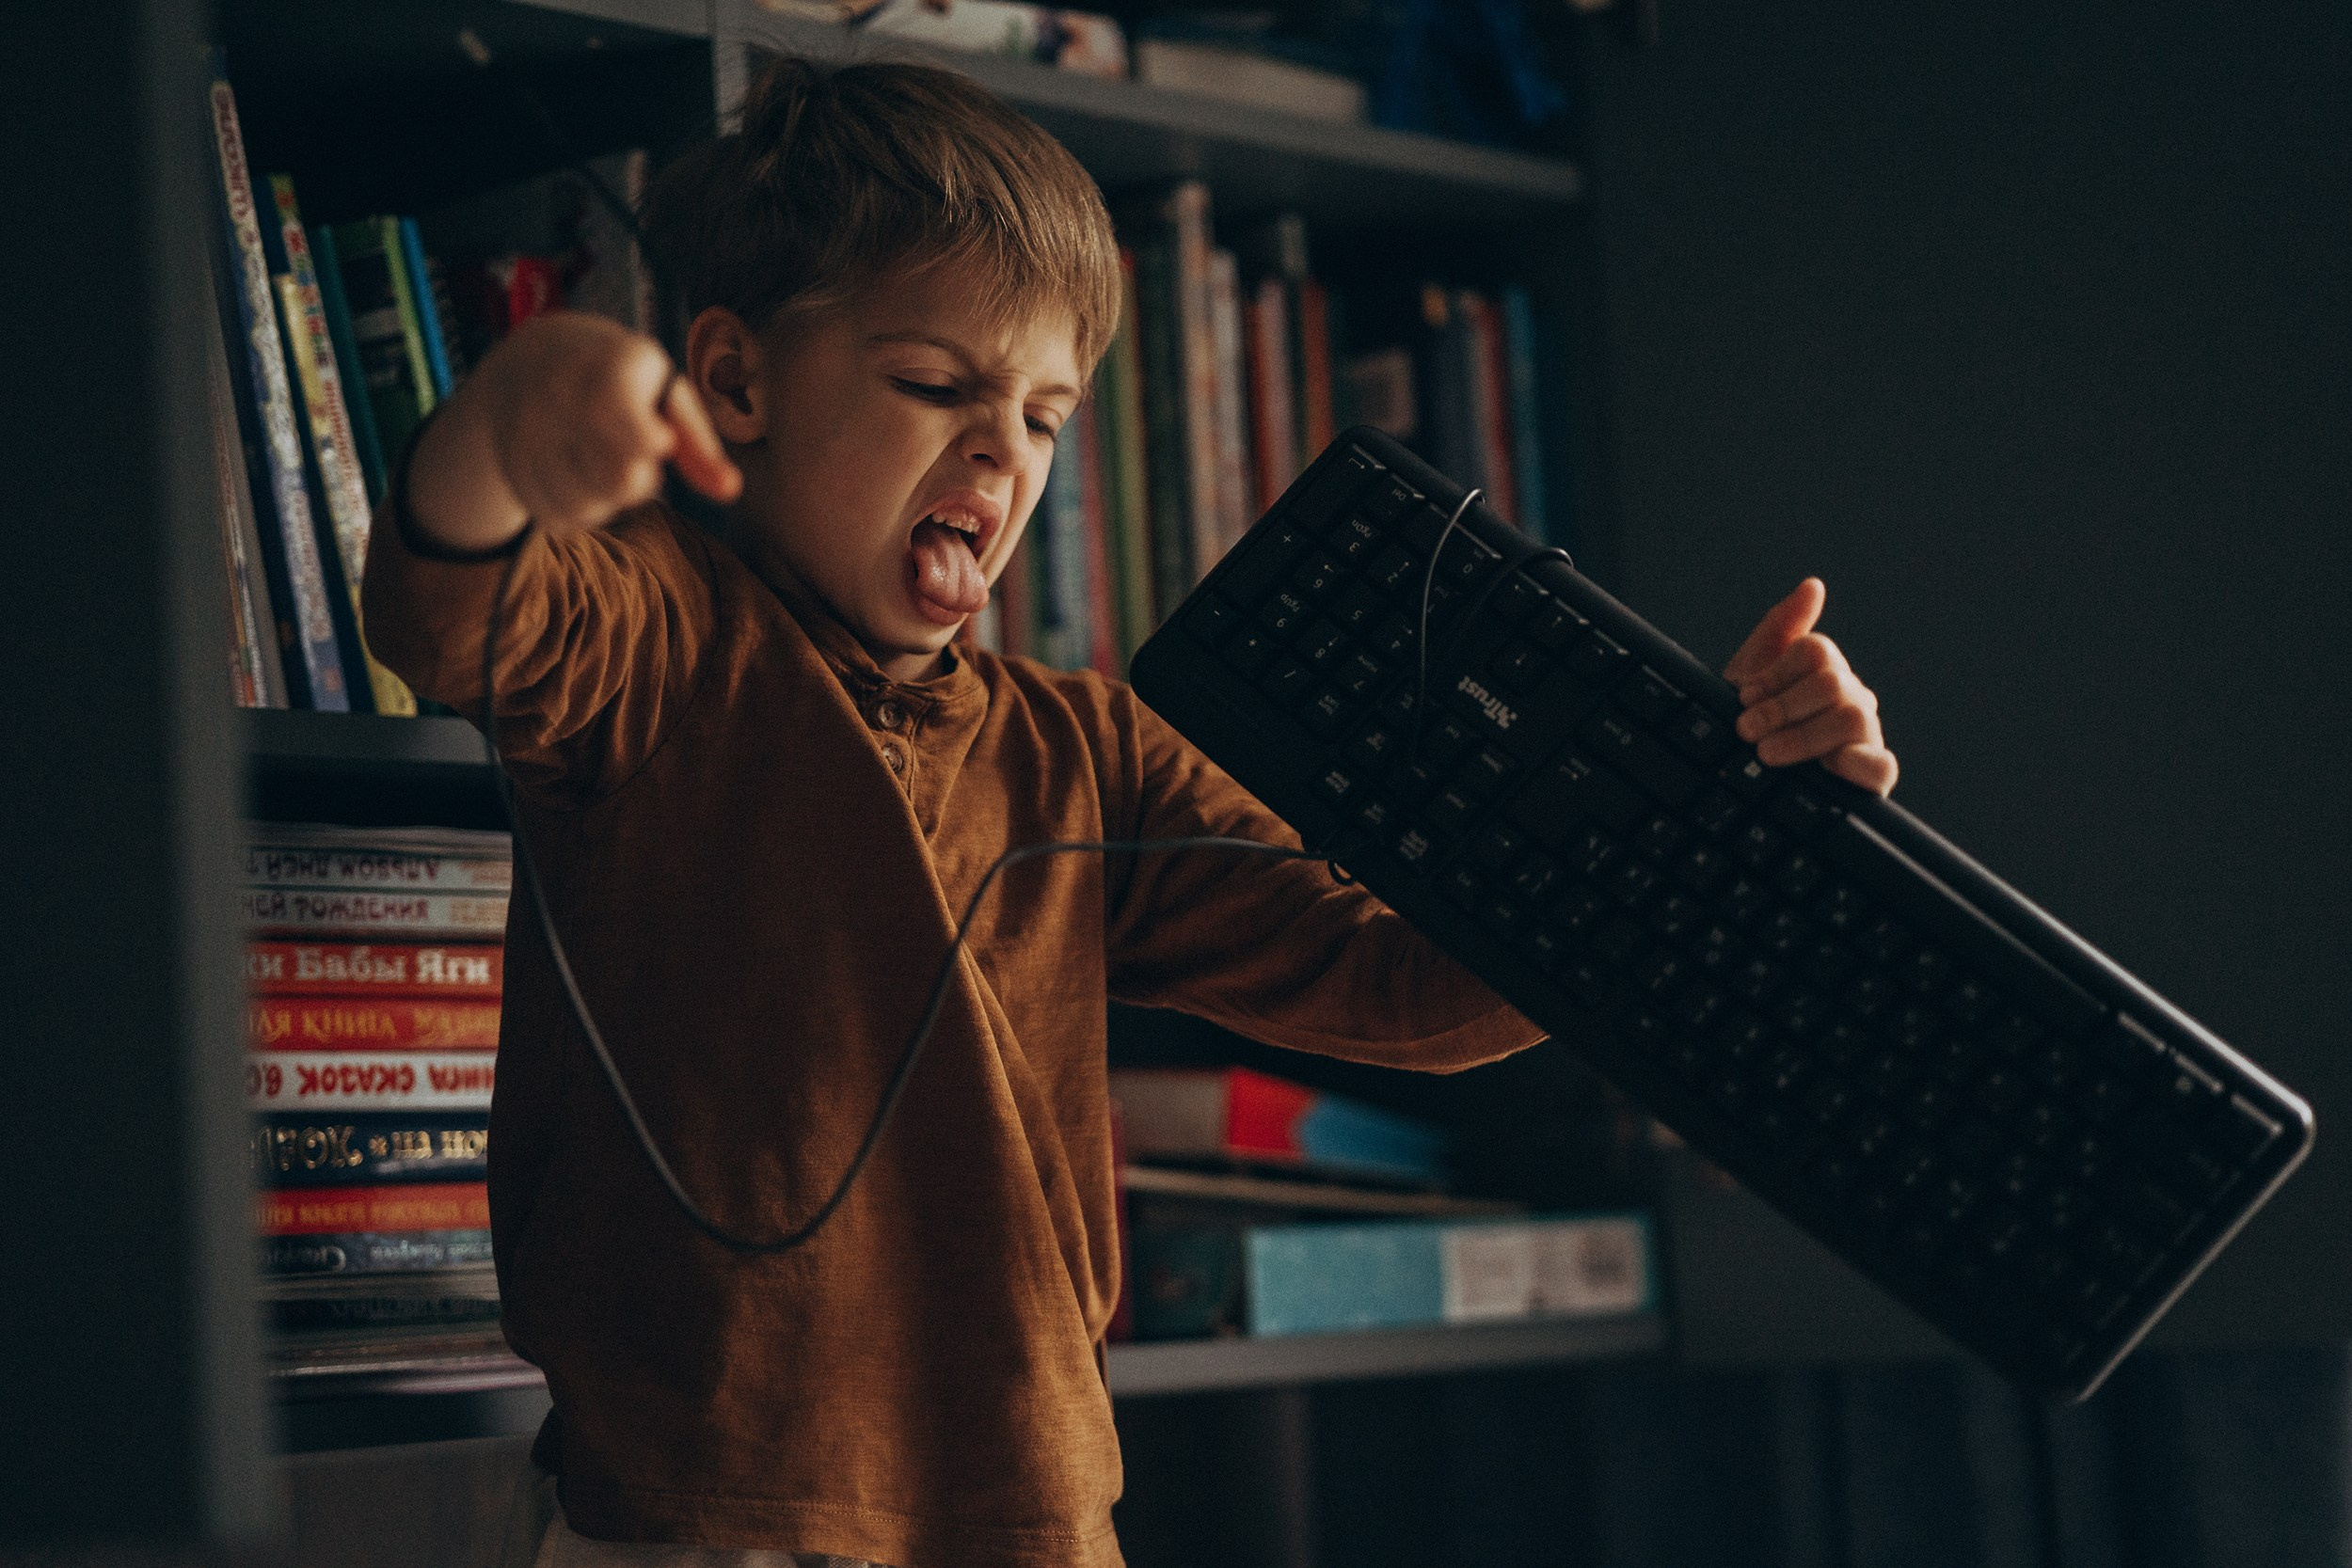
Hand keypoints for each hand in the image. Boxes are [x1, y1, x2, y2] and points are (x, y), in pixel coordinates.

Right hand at [407, 311, 741, 553]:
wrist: (530, 364)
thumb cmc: (623, 383)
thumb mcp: (662, 394)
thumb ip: (698, 442)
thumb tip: (731, 491)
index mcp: (601, 367)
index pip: (613, 409)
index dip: (644, 438)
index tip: (660, 442)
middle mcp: (555, 396)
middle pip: (614, 476)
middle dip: (641, 481)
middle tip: (640, 461)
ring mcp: (526, 434)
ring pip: (587, 505)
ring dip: (612, 500)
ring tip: (607, 466)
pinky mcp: (512, 468)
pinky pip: (560, 517)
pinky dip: (582, 510)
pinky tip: (579, 478)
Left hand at [1722, 578, 1897, 795]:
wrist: (1735, 778)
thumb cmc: (1748, 722)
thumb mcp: (1751, 672)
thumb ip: (1780, 627)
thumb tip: (1814, 585)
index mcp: (1826, 671)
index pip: (1816, 651)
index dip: (1775, 673)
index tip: (1743, 696)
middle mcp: (1852, 698)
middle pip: (1832, 682)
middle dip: (1782, 706)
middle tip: (1747, 729)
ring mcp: (1866, 736)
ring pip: (1852, 717)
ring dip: (1803, 736)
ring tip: (1766, 753)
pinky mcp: (1872, 775)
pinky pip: (1881, 765)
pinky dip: (1853, 765)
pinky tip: (1822, 770)